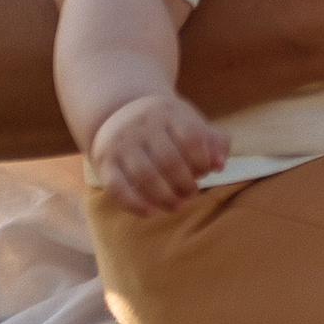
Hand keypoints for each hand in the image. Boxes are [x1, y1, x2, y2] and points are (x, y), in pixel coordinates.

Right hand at [90, 89, 227, 213]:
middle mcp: (141, 125)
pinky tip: (151, 212)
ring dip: (165, 197)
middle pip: (169, 161)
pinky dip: (135, 204)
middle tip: (191, 193)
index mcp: (167, 112)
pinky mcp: (104, 162)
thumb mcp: (190, 123)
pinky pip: (117, 188)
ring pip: (145, 176)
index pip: (191, 138)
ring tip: (177, 204)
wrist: (120, 112)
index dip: (203, 161)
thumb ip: (214, 141)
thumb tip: (220, 164)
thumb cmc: (167, 126)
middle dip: (186, 184)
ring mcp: (120, 143)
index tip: (205, 171)